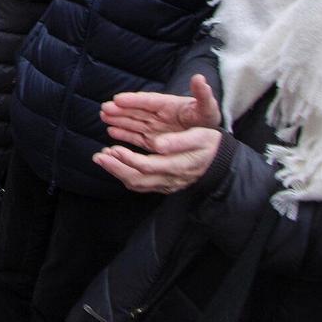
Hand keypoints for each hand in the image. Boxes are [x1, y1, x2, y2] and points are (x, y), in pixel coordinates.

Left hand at [94, 126, 222, 193]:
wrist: (223, 162)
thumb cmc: (210, 145)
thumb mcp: (200, 136)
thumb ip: (179, 141)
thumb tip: (157, 144)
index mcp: (177, 166)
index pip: (146, 167)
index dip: (127, 159)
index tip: (113, 148)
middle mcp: (170, 179)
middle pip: (137, 179)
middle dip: (115, 168)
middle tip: (98, 156)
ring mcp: (167, 184)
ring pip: (138, 183)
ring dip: (118, 171)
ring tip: (102, 157)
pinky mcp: (165, 183)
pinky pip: (142, 183)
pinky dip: (126, 173)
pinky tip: (116, 162)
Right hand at [99, 74, 221, 150]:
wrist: (210, 141)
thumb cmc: (207, 121)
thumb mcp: (207, 108)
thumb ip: (202, 95)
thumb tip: (200, 78)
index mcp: (168, 105)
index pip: (148, 101)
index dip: (134, 100)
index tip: (118, 99)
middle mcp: (158, 115)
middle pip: (136, 111)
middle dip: (120, 109)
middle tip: (105, 108)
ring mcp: (154, 127)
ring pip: (132, 122)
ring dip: (118, 119)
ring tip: (104, 116)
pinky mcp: (153, 140)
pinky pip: (136, 136)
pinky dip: (124, 134)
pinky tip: (112, 131)